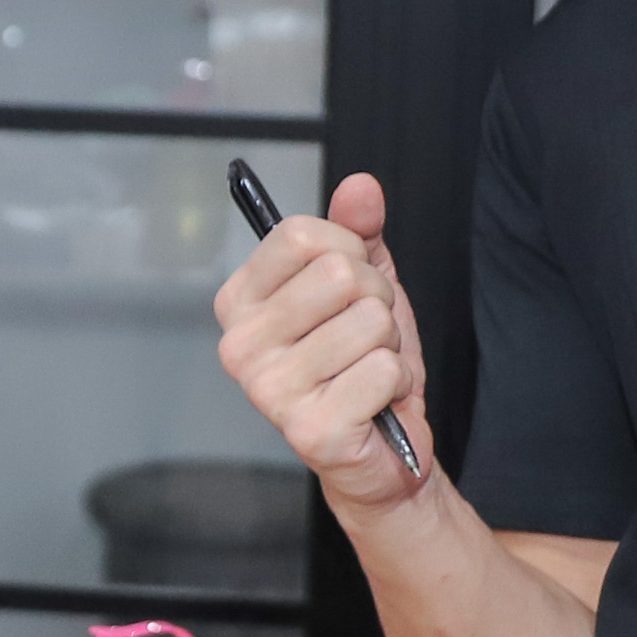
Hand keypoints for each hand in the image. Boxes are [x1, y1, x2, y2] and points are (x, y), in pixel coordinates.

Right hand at [208, 170, 437, 511]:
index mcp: (239, 303)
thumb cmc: (361, 363)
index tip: (350, 284)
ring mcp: (269, 391)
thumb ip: (357, 232)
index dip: (348, 250)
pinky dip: (397, 382)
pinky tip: (376, 402)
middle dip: (377, 300)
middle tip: (366, 336)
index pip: (300, 234)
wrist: (381, 449)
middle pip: (340, 274)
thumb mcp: (362, 286)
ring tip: (369, 370)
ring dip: (389, 345)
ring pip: (369, 321)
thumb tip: (361, 187)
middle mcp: (240, 345)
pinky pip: (382, 369)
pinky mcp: (309, 430)